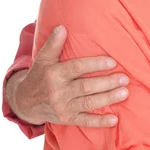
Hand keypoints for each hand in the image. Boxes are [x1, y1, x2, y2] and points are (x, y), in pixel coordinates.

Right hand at [8, 26, 128, 126]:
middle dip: (107, 83)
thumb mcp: (43, 59)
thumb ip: (53, 44)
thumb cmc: (39, 76)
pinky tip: (114, 119)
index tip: (113, 62)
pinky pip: (84, 121)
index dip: (95, 65)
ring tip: (124, 93)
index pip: (77, 68)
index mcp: (54, 74)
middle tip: (124, 78)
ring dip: (108, 99)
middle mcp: (58, 92)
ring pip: (88, 103)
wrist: (25, 102)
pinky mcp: (66, 119)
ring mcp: (63, 107)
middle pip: (86, 87)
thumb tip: (62, 27)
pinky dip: (99, 122)